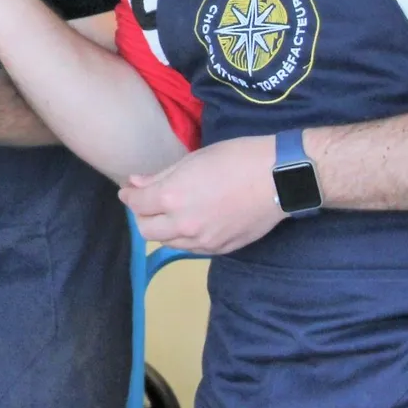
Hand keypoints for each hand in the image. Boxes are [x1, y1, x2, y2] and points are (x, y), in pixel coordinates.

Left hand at [119, 135, 284, 255]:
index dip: (129, 196)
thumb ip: (160, 176)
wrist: (278, 178)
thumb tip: (135, 184)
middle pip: (146, 230)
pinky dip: (183, 238)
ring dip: (162, 229)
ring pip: (168, 243)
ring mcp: (202, 241)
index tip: (129, 190)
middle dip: (141, 215)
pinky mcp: (220, 249)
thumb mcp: (193, 160)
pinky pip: (191, 249)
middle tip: (147, 203)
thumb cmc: (236, 159)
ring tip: (170, 212)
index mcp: (172, 198)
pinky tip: (191, 223)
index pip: (136, 205)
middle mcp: (183, 225)